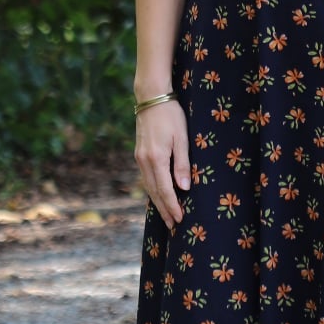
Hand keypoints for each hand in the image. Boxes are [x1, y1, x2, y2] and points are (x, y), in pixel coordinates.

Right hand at [135, 99, 191, 228]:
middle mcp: (144, 161)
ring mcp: (140, 158)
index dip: (172, 206)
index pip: (165, 189)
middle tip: (173, 225)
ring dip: (158, 202)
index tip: (179, 219)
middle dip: (164, 209)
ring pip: (148, 186)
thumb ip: (182, 164)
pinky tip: (158, 195)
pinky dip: (153, 190)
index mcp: (156, 158)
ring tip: (167, 215)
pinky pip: (146, 178)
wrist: (151, 97)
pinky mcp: (139, 154)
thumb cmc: (171, 115)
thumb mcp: (181, 138)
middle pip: (154, 192)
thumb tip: (183, 188)